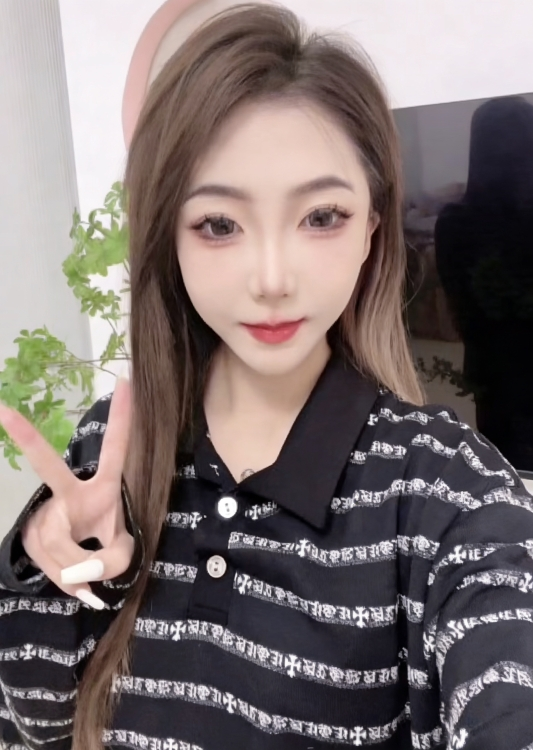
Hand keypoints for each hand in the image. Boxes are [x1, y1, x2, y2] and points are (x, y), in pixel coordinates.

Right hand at [0, 376, 133, 608]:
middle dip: (26, 436)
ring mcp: (46, 510)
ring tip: (85, 573)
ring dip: (76, 568)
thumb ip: (111, 562)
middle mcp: (70, 491)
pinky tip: (71, 577)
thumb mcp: (122, 555)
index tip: (125, 381)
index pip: (115, 448)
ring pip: (56, 541)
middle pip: (47, 465)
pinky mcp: (31, 532)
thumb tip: (80, 572)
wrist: (81, 564)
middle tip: (3, 411)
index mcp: (103, 487)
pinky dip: (65, 578)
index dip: (122, 418)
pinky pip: (48, 561)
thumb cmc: (106, 547)